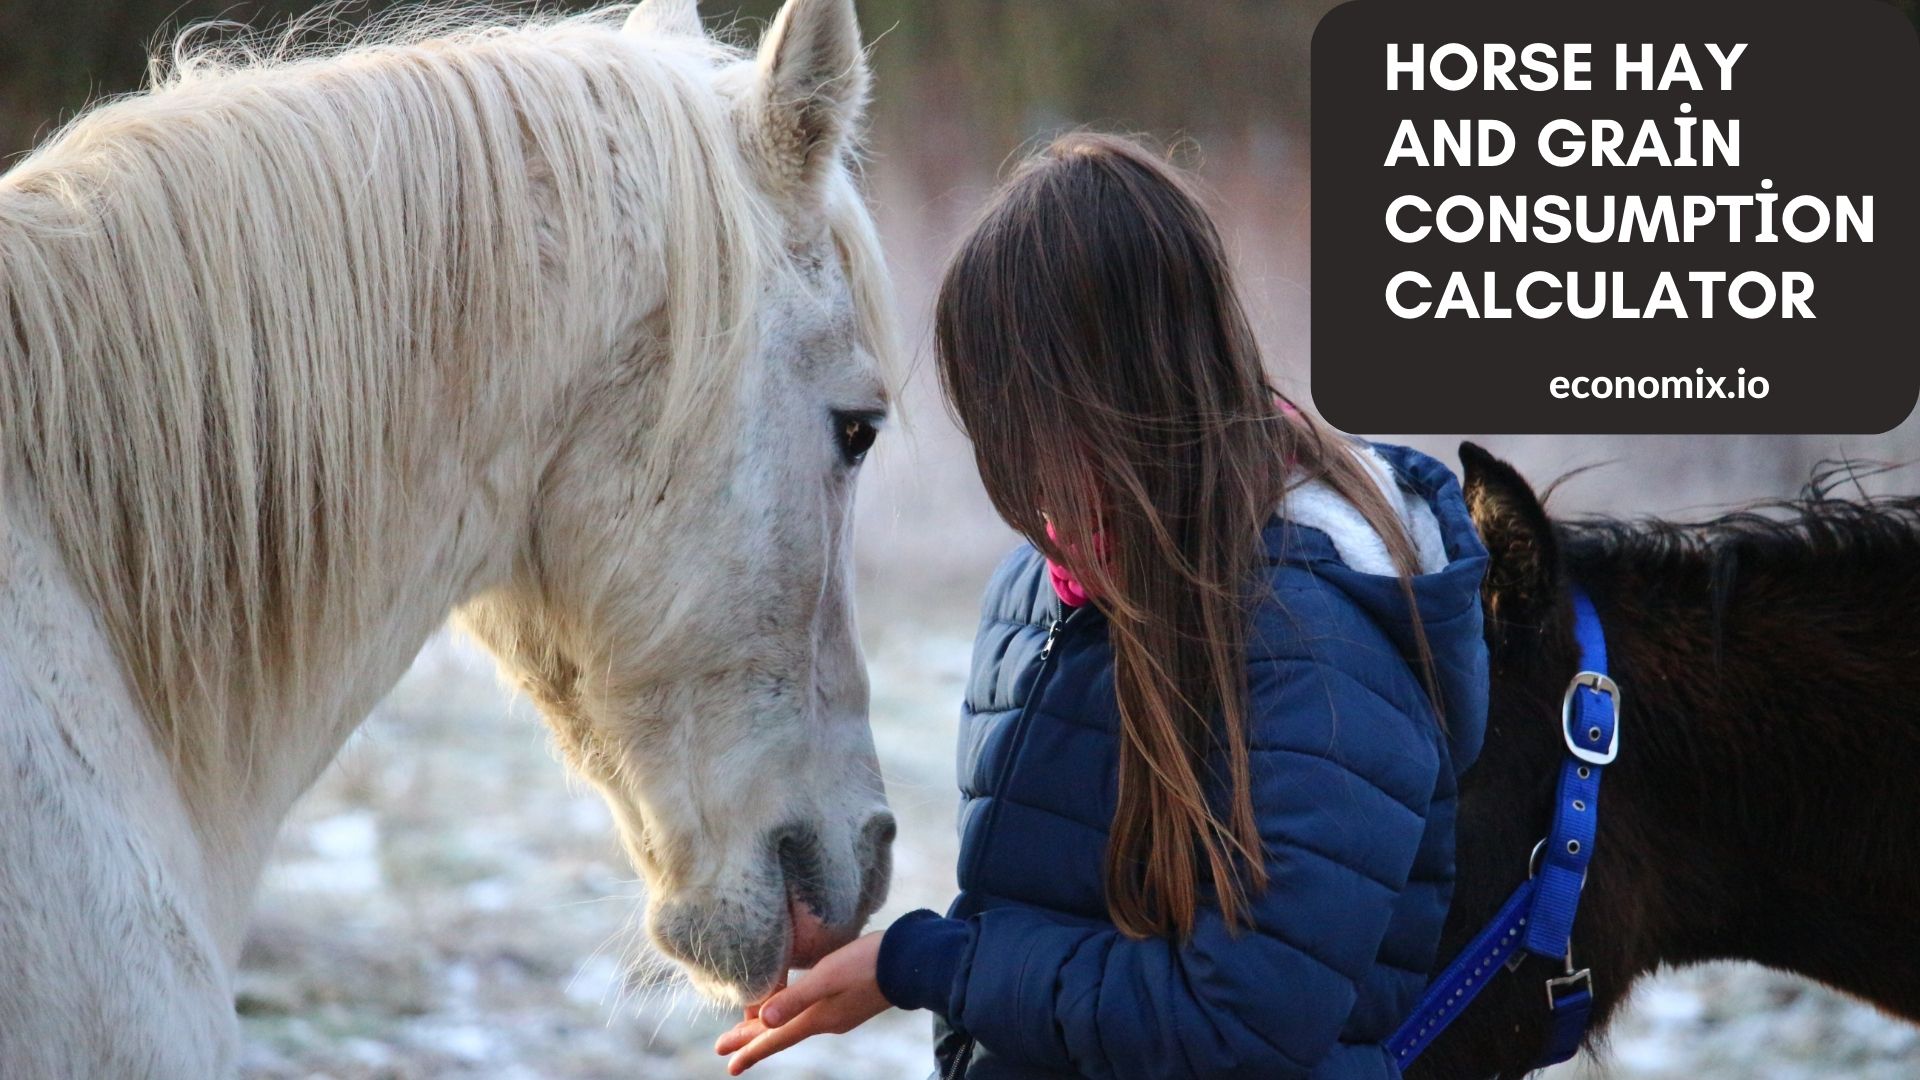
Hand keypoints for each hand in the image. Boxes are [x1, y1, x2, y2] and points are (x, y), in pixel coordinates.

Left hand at [715, 931, 888, 1073]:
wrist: (911, 962)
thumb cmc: (867, 964)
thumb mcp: (827, 976)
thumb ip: (797, 997)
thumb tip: (765, 1018)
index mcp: (817, 1018)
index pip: (775, 1039)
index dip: (749, 1050)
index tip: (729, 1064)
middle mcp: (826, 1022)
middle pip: (781, 1033)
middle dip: (752, 1039)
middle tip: (725, 1047)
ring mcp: (839, 1014)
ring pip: (795, 1023)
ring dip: (770, 1026)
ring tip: (750, 1026)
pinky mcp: (849, 1003)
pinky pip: (810, 1014)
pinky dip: (791, 1014)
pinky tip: (792, 1004)